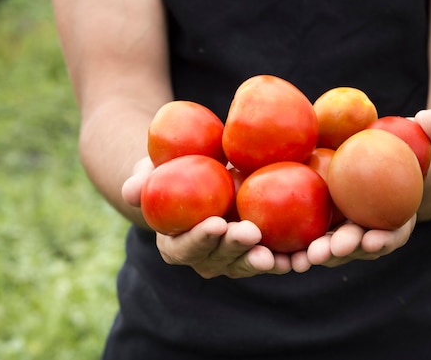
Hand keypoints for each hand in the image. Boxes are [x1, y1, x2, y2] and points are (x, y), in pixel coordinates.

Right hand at [122, 157, 292, 278]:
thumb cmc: (175, 168)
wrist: (203, 170)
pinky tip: (299, 257)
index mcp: (176, 241)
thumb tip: (131, 190)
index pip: (184, 246)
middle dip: (234, 249)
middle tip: (250, 233)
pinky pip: (271, 258)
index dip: (199, 238)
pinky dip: (285, 260)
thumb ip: (144, 177)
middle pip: (218, 259)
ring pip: (245, 264)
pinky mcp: (257, 248)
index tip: (216, 223)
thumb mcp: (156, 166)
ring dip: (261, 261)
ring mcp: (232, 256)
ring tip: (278, 257)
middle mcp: (204, 256)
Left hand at [289, 108, 430, 272]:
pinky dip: (297, 248)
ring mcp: (343, 233)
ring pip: (332, 249)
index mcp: (395, 217)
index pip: (393, 233)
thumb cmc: (393, 146)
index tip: (373, 239)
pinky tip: (282, 253)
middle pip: (359, 247)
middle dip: (347, 250)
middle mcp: (369, 231)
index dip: (385, 240)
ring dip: (321, 254)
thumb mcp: (410, 136)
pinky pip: (308, 237)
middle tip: (334, 248)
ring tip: (306, 256)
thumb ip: (426, 129)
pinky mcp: (320, 226)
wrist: (367, 153)